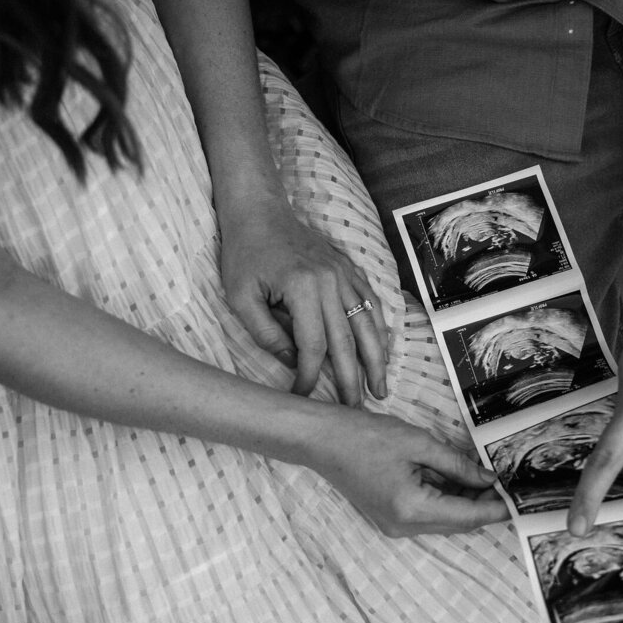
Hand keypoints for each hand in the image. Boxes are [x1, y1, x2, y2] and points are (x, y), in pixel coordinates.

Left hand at [219, 191, 388, 405]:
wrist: (260, 211)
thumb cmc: (245, 253)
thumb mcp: (240, 297)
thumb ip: (266, 333)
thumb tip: (294, 361)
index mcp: (303, 288)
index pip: (313, 346)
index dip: (310, 377)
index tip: (302, 396)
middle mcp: (331, 282)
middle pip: (348, 341)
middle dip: (352, 380)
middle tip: (356, 410)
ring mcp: (345, 274)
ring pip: (369, 324)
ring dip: (377, 359)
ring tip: (380, 389)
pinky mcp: (350, 269)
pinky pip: (372, 303)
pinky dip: (380, 329)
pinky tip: (382, 351)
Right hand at [309, 409, 510, 536]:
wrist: (322, 441)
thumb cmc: (365, 436)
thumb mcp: (419, 443)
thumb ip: (457, 465)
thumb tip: (488, 479)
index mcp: (412, 508)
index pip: (467, 516)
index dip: (496, 508)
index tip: (519, 499)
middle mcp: (404, 526)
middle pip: (458, 524)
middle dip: (484, 506)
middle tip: (507, 484)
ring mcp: (395, 526)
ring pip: (444, 521)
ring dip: (466, 504)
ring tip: (487, 479)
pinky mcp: (390, 518)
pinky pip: (428, 516)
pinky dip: (446, 502)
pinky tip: (459, 481)